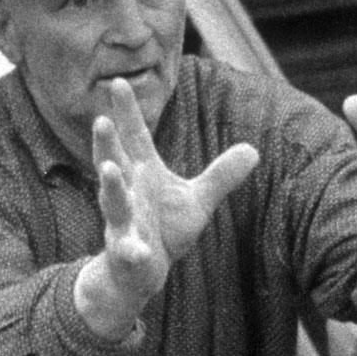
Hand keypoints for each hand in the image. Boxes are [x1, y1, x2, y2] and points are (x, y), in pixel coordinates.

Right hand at [75, 79, 257, 337]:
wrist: (142, 274)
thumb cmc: (163, 229)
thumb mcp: (197, 199)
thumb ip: (222, 175)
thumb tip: (254, 150)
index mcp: (143, 173)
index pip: (134, 136)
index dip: (127, 111)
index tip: (118, 82)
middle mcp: (129, 192)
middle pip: (115, 161)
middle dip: (107, 142)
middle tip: (101, 119)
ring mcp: (123, 222)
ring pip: (113, 201)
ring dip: (111, 186)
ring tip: (108, 169)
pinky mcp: (126, 252)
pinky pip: (128, 250)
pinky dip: (133, 250)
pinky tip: (140, 251)